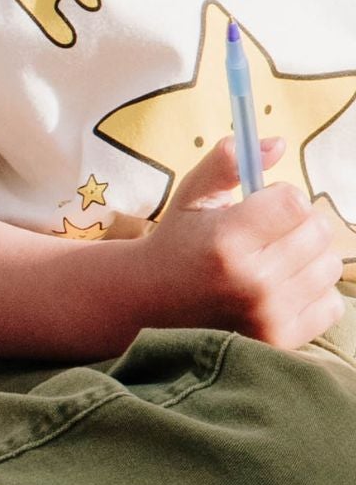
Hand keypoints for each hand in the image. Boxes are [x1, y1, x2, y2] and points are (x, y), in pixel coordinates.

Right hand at [140, 135, 343, 346]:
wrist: (152, 304)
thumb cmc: (178, 242)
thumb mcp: (193, 195)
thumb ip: (230, 161)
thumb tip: (279, 144)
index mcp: (227, 240)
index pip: (295, 202)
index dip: (282, 196)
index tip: (262, 204)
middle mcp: (252, 281)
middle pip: (318, 231)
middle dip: (298, 223)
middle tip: (268, 232)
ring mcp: (270, 315)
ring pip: (329, 265)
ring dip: (308, 257)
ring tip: (274, 260)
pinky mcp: (282, 340)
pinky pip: (332, 303)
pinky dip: (313, 292)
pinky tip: (281, 288)